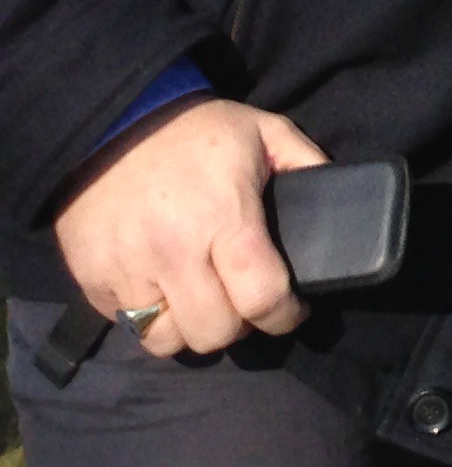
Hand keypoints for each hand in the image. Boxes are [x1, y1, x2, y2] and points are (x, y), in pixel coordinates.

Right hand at [53, 97, 324, 356]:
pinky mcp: (93, 281)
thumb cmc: (197, 130)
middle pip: (215, 332)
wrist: (112, 125)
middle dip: (240, 326)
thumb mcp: (265, 131)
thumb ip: (307, 162)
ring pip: (167, 341)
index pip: (261, 297)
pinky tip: (167, 293)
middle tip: (245, 305)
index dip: (285, 315)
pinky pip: (127, 326)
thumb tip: (343, 197)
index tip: (292, 311)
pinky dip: (151, 319)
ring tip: (205, 304)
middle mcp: (173, 252)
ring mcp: (127, 271)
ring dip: (192, 329)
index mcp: (224, 216)